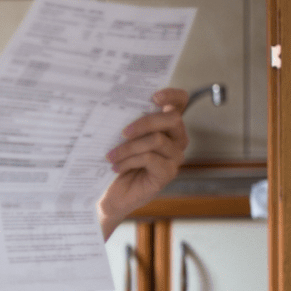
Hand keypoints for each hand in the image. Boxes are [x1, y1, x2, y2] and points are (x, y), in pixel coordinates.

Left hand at [98, 88, 188, 238]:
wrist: (110, 195)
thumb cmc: (116, 162)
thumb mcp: (119, 138)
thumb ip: (126, 121)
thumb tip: (114, 103)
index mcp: (166, 125)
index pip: (180, 102)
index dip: (172, 95)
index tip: (153, 96)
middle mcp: (175, 139)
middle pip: (172, 118)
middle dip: (145, 122)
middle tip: (122, 132)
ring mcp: (174, 157)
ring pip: (156, 140)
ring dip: (128, 147)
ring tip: (111, 156)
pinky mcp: (167, 173)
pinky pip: (150, 158)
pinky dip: (129, 161)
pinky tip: (116, 167)